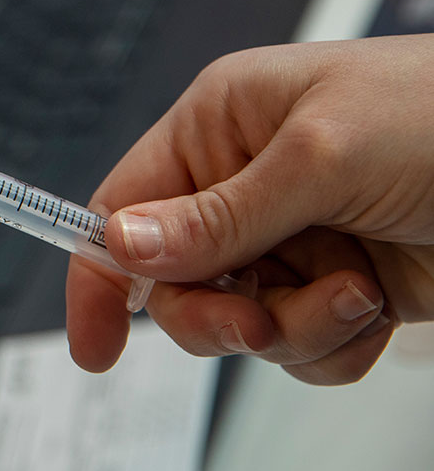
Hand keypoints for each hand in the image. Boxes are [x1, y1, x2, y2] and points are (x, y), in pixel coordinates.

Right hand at [67, 34, 433, 384]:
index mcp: (223, 124)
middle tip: (261, 319)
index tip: (95, 345)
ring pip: (242, 323)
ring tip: (355, 292)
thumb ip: (219, 214)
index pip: (126, 206)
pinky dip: (334, 344)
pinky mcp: (341, 282)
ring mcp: (295, 237)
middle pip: (177, 283)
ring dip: (296, 328)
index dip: (101, 274)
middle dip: (221, 314)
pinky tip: (376, 306)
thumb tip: (125, 245)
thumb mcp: (322, 158)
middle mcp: (247, 183)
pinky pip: (299, 346)